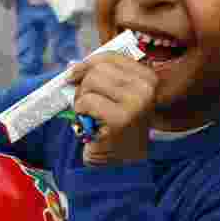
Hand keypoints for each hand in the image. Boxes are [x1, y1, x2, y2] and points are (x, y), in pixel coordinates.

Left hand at [66, 51, 157, 165]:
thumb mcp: (114, 95)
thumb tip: (72, 66)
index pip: (110, 57)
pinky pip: (86, 101)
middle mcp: (146, 88)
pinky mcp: (120, 118)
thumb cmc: (115, 127)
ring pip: (91, 82)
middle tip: (87, 105)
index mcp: (148, 77)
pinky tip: (90, 123)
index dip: (87, 64)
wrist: (123, 163)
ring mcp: (136, 103)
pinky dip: (80, 112)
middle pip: (98, 69)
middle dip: (84, 86)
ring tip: (90, 115)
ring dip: (81, 99)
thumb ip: (99, 76)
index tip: (75, 75)